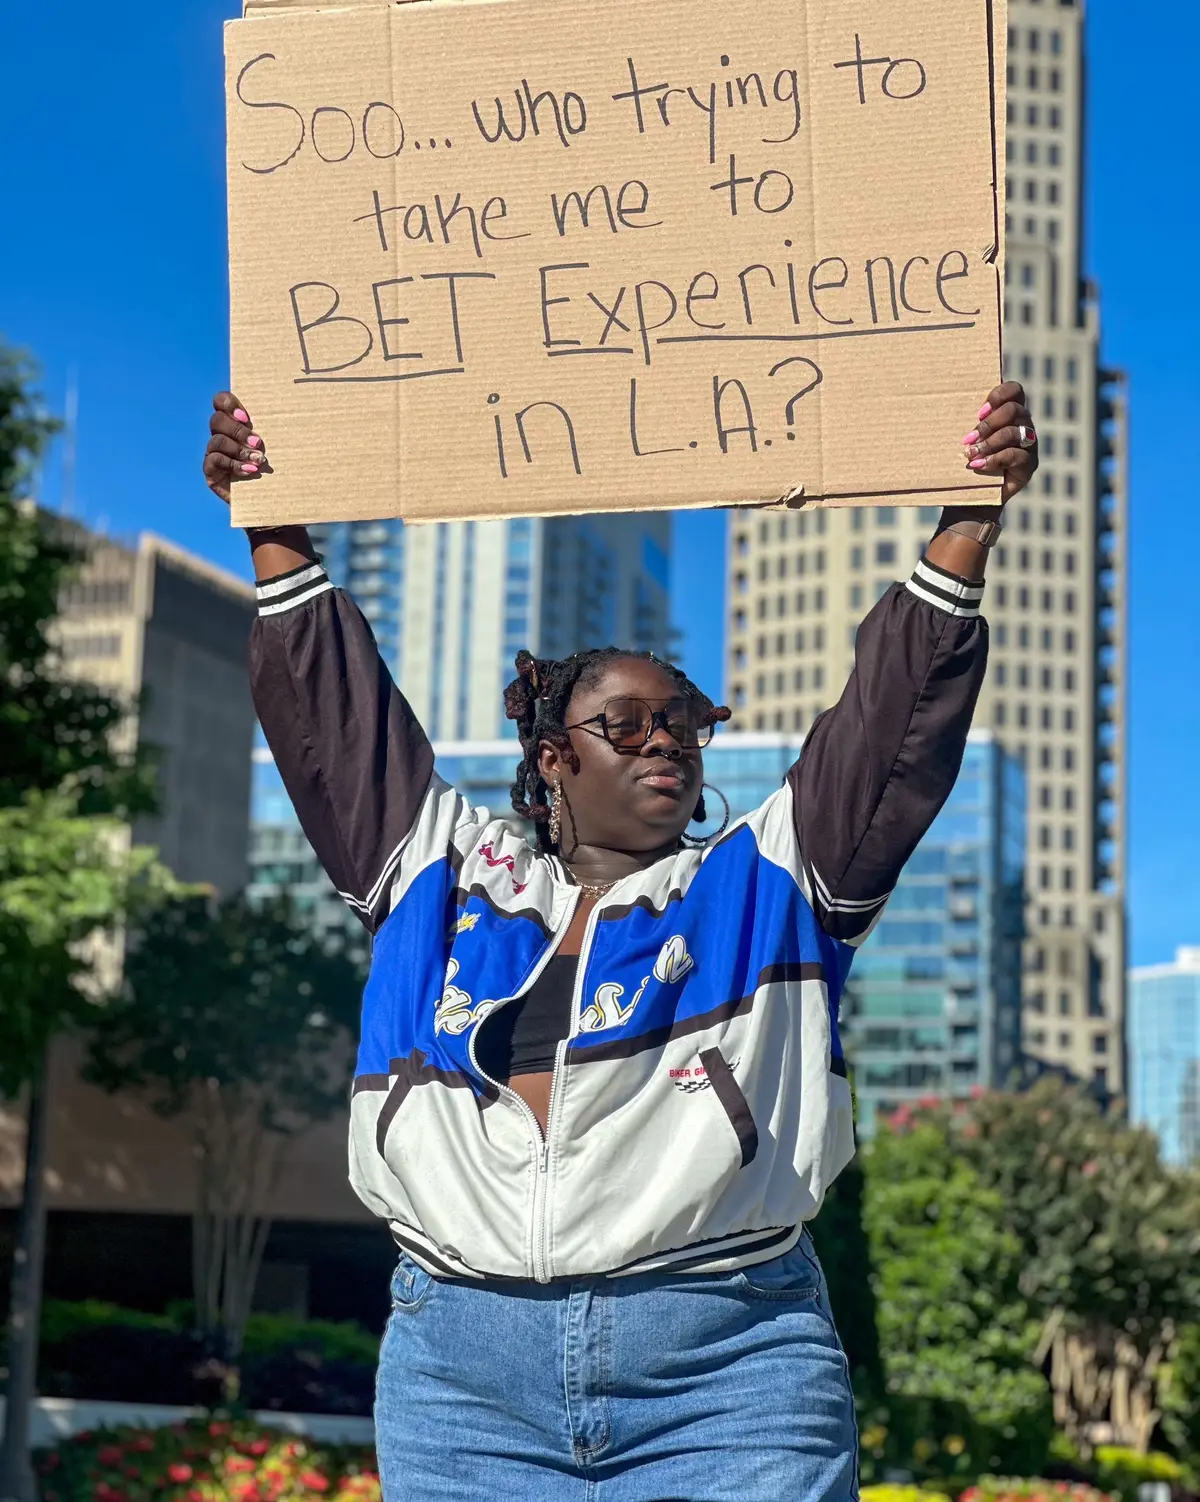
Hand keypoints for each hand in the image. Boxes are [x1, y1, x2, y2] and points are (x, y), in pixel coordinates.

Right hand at [203, 391, 272, 503]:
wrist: (275, 502)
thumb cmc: (281, 470)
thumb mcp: (280, 447)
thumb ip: (277, 429)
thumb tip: (292, 412)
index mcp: (235, 423)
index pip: (221, 401)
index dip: (229, 404)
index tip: (247, 418)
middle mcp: (221, 435)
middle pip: (217, 420)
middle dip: (237, 430)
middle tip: (258, 442)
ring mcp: (214, 453)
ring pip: (217, 441)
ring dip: (239, 449)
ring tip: (258, 459)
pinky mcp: (211, 472)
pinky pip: (215, 461)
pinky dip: (234, 465)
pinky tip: (250, 471)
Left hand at [961, 380, 1037, 502]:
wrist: (973, 494)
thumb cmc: (966, 460)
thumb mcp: (966, 438)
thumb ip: (965, 420)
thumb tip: (940, 400)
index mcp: (1010, 413)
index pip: (1014, 390)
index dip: (999, 395)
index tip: (978, 413)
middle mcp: (1023, 425)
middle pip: (1014, 410)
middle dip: (988, 424)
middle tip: (968, 438)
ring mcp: (1029, 445)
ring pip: (1015, 432)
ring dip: (989, 442)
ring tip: (970, 454)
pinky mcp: (1029, 464)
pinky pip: (1017, 455)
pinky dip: (995, 459)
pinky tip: (978, 465)